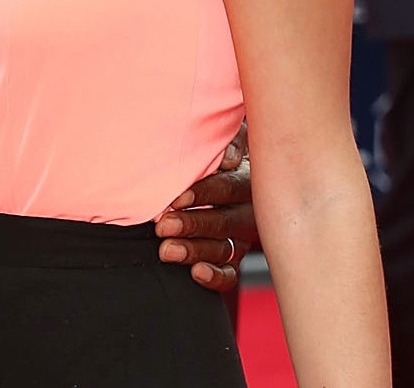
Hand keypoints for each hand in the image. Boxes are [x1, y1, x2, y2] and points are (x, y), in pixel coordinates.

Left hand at [155, 133, 256, 291]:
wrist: (227, 167)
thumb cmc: (218, 150)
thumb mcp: (227, 137)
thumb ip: (230, 142)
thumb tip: (230, 158)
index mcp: (249, 180)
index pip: (228, 188)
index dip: (203, 194)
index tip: (175, 200)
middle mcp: (250, 212)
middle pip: (224, 222)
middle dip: (192, 224)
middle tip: (163, 226)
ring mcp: (242, 237)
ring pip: (223, 249)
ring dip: (195, 250)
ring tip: (167, 250)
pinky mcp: (233, 257)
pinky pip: (230, 274)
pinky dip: (215, 277)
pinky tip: (196, 273)